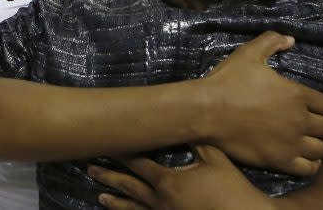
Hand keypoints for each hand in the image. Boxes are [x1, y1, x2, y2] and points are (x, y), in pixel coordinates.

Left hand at [88, 146, 275, 209]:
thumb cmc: (231, 189)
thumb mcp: (216, 159)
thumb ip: (197, 140)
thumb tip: (184, 121)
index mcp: (168, 182)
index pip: (137, 163)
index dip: (121, 153)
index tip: (106, 145)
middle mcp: (160, 201)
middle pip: (128, 186)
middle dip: (108, 176)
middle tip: (90, 169)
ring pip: (134, 209)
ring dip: (116, 202)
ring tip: (100, 197)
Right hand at [201, 32, 322, 176]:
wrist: (206, 110)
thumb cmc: (228, 81)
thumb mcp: (248, 53)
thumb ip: (271, 42)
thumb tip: (291, 39)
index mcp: (297, 95)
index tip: (322, 108)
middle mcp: (300, 120)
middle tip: (315, 124)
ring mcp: (290, 143)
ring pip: (322, 150)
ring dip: (319, 145)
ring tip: (310, 142)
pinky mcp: (279, 160)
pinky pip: (308, 169)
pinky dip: (310, 164)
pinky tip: (302, 157)